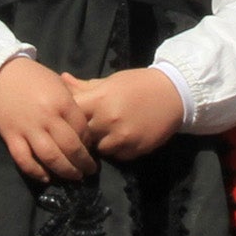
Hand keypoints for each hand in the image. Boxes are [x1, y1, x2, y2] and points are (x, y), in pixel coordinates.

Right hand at [0, 55, 94, 182]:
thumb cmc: (33, 77)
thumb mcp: (58, 84)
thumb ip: (72, 104)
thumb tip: (84, 128)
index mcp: (62, 102)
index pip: (82, 130)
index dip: (89, 143)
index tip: (91, 149)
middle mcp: (47, 118)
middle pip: (70, 147)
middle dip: (83, 162)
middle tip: (89, 171)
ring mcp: (28, 129)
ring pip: (50, 157)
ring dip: (65, 171)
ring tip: (74, 177)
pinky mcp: (11, 137)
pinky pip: (24, 160)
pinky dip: (36, 172)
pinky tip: (46, 178)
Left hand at [68, 67, 184, 159]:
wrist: (173, 94)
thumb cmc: (138, 84)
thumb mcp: (110, 82)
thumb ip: (84, 86)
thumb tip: (62, 79)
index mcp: (99, 99)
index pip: (71, 114)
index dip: (68, 117)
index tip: (69, 118)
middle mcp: (108, 120)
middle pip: (82, 135)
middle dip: (82, 133)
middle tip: (87, 130)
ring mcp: (122, 137)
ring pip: (98, 149)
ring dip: (99, 143)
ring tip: (106, 134)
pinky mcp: (134, 150)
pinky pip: (116, 156)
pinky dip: (116, 150)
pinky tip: (121, 139)